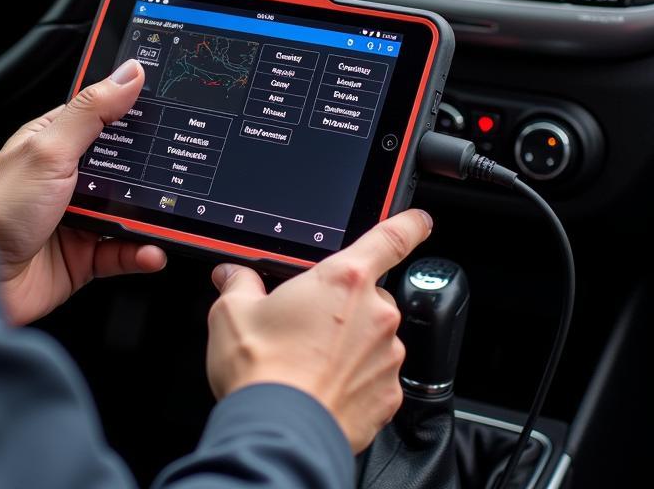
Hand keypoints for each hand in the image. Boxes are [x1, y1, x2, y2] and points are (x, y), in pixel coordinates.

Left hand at [0, 60, 165, 324]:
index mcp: (54, 143)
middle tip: (179, 166)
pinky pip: (124, 252)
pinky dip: (141, 253)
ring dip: (152, 215)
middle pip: (124, 166)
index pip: (103, 117)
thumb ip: (92, 112)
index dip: (135, 111)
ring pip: (129, 210)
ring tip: (171, 214)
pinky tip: (152, 251)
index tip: (170, 107)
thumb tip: (128, 73)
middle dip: (152, 167)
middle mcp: (67, 177)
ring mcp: (77, 217)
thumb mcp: (49, 151)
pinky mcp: (83, 257)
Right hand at [206, 209, 432, 453]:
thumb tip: (233, 276)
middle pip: (370, 295)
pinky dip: (354, 379)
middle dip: (345, 306)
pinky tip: (322, 387)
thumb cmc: (261, 368)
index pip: (389, 238)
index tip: (420, 221)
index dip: (409, 225)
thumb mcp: (233, 312)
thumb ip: (240, 284)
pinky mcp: (389, 395)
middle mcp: (375, 313)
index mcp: (343, 279)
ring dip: (349, 344)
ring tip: (309, 362)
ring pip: (373, 338)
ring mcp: (386, 356)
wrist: (279, 432)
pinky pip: (375, 376)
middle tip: (307, 325)